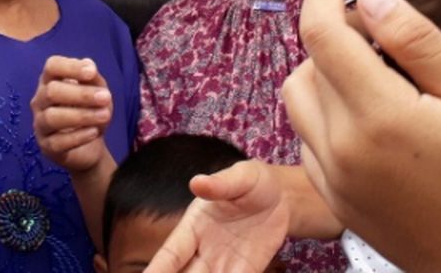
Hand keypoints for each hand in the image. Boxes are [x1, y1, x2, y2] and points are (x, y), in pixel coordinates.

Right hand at [31, 55, 113, 173]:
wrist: (90, 145)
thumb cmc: (90, 110)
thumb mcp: (98, 91)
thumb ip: (93, 78)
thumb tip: (88, 64)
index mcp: (50, 81)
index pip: (52, 66)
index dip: (70, 67)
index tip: (92, 72)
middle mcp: (40, 100)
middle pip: (52, 91)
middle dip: (81, 94)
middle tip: (106, 97)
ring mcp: (40, 124)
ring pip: (52, 117)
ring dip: (82, 115)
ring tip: (105, 115)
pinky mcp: (46, 146)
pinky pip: (58, 142)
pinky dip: (79, 136)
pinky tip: (94, 132)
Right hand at [144, 159, 288, 272]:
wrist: (283, 197)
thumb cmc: (253, 182)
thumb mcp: (241, 177)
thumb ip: (221, 184)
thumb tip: (197, 183)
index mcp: (193, 227)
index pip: (170, 254)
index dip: (157, 269)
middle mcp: (204, 251)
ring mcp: (225, 265)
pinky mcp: (247, 271)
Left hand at [284, 0, 440, 272]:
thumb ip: (418, 42)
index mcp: (378, 117)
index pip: (322, 34)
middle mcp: (342, 149)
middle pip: (308, 64)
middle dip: (335, 34)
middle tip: (384, 35)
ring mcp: (333, 179)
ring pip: (299, 100)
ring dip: (323, 73)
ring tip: (380, 75)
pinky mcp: (334, 200)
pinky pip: (308, 138)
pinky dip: (326, 113)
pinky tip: (374, 117)